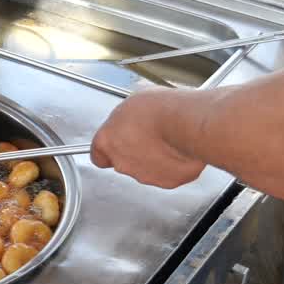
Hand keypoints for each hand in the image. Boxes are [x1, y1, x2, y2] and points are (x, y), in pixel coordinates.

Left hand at [90, 88, 205, 188]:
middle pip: (122, 162)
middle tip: (149, 137)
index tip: (118, 141)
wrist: (185, 124)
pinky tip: (180, 151)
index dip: (110, 148)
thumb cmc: (159, 110)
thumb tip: (133, 114)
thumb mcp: (133, 102)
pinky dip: (173, 166)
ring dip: (154, 160)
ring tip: (168, 141)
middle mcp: (121, 163)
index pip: (98, 154)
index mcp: (107, 141)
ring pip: (146, 170)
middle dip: (134, 152)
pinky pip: (168, 175)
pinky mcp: (167, 181)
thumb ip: (127, 117)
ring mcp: (143, 175)